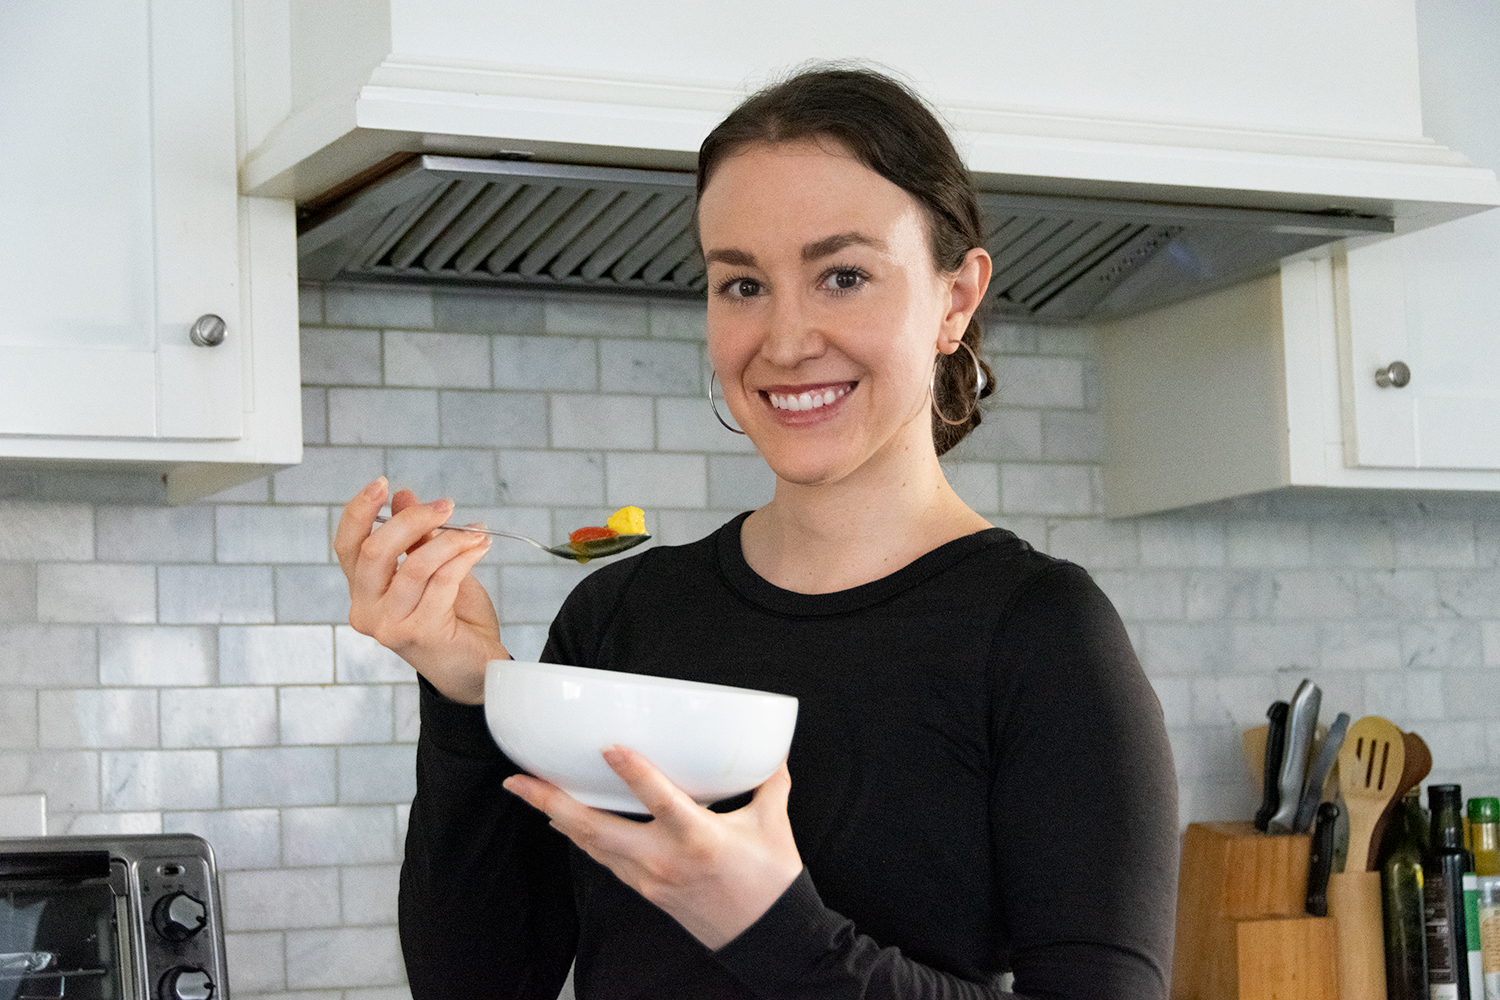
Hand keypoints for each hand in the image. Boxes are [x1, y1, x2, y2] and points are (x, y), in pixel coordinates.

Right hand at [334, 477, 506, 703]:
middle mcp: (366, 610)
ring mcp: (389, 625)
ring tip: (476, 533)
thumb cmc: (452, 619)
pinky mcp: (418, 633)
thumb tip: (402, 496)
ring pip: (414, 565)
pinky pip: (442, 582)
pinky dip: (465, 558)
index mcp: (363, 591)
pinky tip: (481, 547)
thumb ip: (415, 538)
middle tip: (446, 507)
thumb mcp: (432, 570)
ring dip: (450, 540)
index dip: (359, 511)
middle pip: (375, 550)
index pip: (347, 545)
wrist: (476, 668)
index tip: (381, 483)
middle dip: (413, 520)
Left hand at [504, 749, 801, 950]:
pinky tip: (567, 822)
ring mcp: (650, 880)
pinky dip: (582, 837)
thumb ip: (768, 780)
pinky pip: (605, 859)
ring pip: (592, 846)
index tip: (607, 747)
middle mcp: (666, 861)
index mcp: (700, 839)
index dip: (633, 773)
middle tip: (518, 780)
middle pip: (596, 831)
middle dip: (551, 803)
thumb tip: (771, 747)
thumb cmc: (773, 884)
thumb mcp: (774, 824)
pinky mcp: (647, 892)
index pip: (660, 801)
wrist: (768, 941)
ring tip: (528, 792)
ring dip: (558, 817)